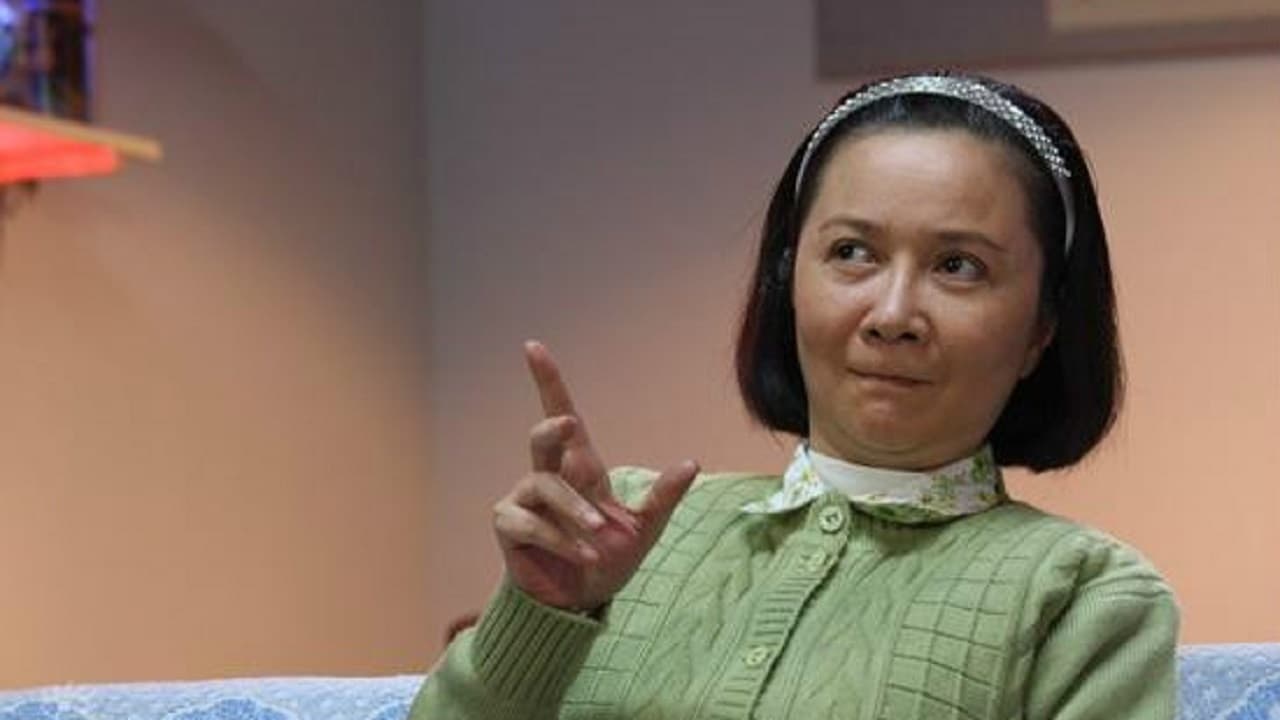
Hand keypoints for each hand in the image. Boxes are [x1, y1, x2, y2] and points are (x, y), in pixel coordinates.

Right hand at [491, 341, 698, 611]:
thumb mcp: (645, 527)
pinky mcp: (509, 525)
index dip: (547, 380)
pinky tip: (582, 555)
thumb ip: (664, 496)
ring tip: (599, 539)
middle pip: (542, 437)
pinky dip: (561, 539)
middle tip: (569, 424)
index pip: (560, 413)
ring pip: (545, 486)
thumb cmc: (608, 558)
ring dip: (575, 512)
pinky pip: (531, 522)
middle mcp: (548, 475)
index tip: (533, 347)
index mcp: (580, 467)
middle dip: (553, 428)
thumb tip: (692, 462)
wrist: (582, 601)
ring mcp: (524, 499)